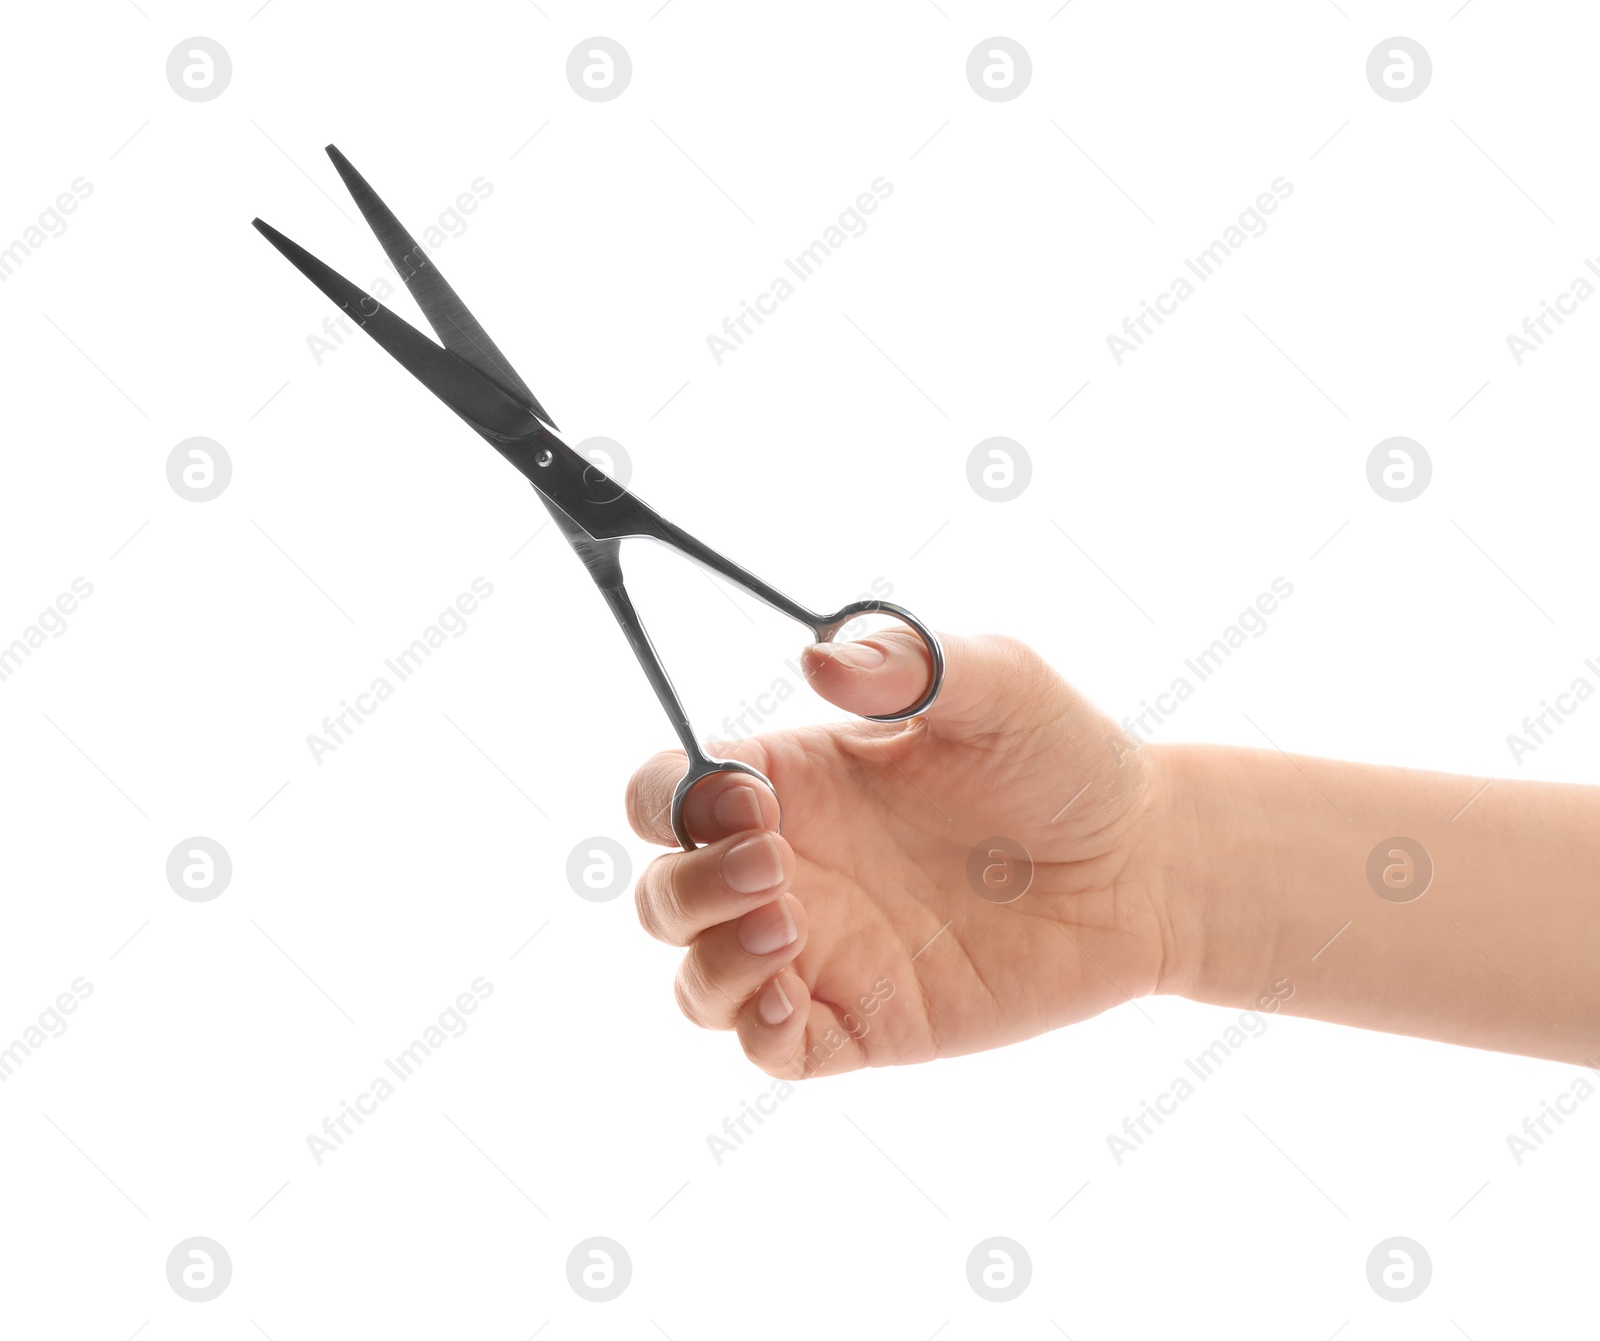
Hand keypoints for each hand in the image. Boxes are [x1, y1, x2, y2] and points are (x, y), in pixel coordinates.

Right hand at [624, 630, 1183, 1078]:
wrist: (1142, 865)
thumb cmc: (1063, 761)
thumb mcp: (997, 684)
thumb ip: (909, 661)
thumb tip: (816, 658)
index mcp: (794, 781)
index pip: (670, 792)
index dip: (675, 799)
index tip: (750, 797)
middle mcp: (790, 867)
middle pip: (661, 893)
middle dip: (686, 886)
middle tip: (775, 865)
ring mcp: (820, 950)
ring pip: (696, 980)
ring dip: (711, 958)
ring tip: (789, 925)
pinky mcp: (862, 1020)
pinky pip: (767, 1047)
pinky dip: (752, 1031)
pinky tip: (789, 996)